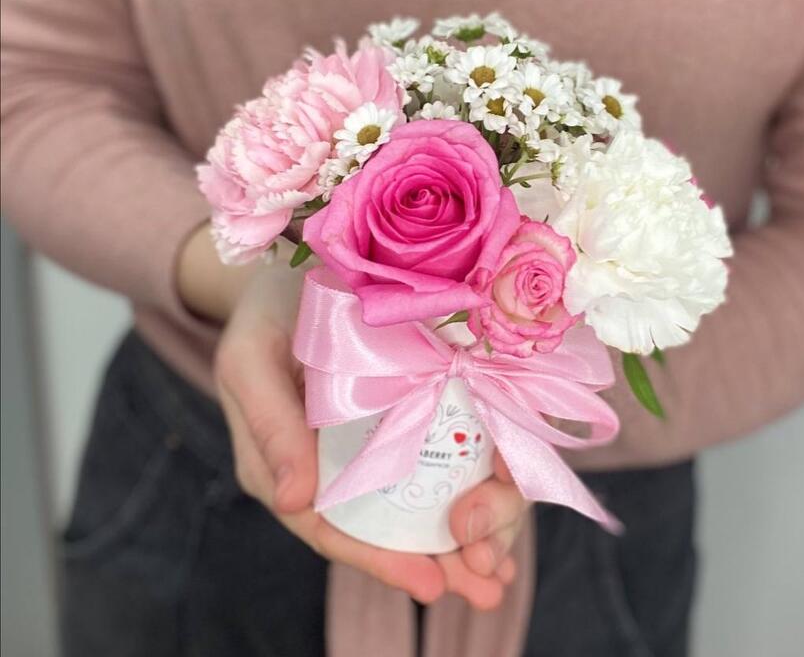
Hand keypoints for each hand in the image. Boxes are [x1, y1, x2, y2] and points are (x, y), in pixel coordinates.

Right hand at [185, 225, 527, 607]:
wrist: (294, 267)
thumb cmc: (265, 314)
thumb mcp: (251, 359)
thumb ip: (269, 425)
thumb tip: (294, 500)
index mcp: (288, 464)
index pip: (332, 528)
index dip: (380, 559)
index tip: (431, 580)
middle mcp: (333, 464)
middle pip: (384, 527)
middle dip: (437, 559)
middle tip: (490, 584)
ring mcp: (371, 440)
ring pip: (416, 499)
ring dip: (461, 534)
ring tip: (504, 565)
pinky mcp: (403, 408)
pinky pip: (436, 451)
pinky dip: (468, 478)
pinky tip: (504, 491)